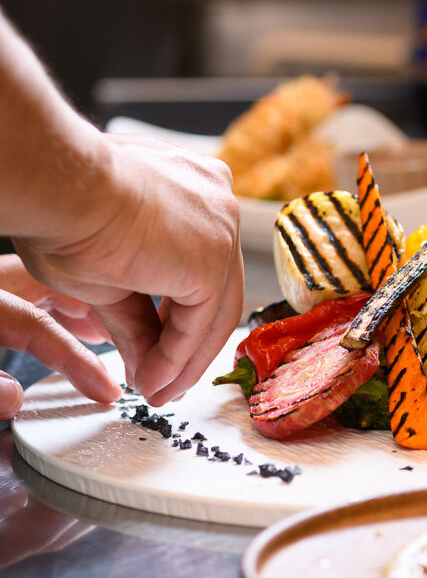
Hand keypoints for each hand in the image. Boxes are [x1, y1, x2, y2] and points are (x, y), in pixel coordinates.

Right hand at [14, 132, 244, 406]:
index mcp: (197, 191)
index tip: (163, 350)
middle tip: (168, 380)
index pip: (205, 267)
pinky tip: (155, 380)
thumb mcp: (108, 275)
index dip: (182, 316)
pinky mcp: (212, 259)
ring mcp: (220, 229)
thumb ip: (138, 317)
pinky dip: (178, 357)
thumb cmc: (63, 212)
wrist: (55, 187)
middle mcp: (217, 205)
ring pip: (214, 309)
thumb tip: (148, 366)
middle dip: (190, 343)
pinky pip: (199, 322)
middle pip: (217, 289)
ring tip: (159, 390)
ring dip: (185, 359)